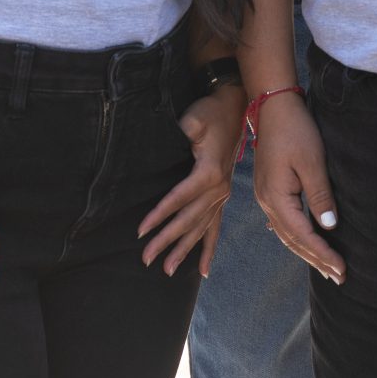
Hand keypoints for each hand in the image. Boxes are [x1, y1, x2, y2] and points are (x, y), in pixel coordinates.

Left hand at [139, 87, 239, 277]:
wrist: (235, 108)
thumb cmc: (212, 112)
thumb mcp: (197, 118)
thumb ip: (188, 129)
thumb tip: (180, 134)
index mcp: (209, 172)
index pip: (179, 199)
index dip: (159, 215)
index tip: (140, 230)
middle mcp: (218, 189)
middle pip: (188, 220)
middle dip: (167, 241)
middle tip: (146, 259)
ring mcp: (222, 195)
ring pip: (201, 229)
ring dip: (185, 250)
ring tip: (168, 270)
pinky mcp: (222, 196)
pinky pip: (215, 228)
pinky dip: (209, 249)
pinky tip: (204, 270)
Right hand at [253, 91, 343, 283]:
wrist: (273, 105)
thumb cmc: (295, 129)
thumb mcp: (312, 162)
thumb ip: (320, 196)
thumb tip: (329, 227)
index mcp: (276, 197)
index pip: (302, 236)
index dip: (323, 254)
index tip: (342, 269)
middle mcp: (266, 201)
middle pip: (292, 240)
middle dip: (316, 259)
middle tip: (339, 277)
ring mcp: (265, 195)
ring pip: (286, 233)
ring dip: (306, 250)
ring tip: (326, 266)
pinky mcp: (269, 188)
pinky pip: (283, 221)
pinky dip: (296, 236)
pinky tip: (303, 242)